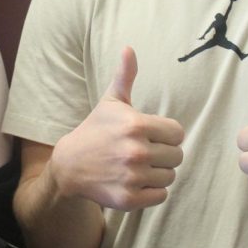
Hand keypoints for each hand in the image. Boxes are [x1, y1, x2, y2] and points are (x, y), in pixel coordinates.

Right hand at [50, 46, 184, 210]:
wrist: (69, 165)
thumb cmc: (96, 130)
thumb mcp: (110, 103)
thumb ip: (125, 76)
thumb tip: (129, 48)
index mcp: (137, 125)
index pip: (178, 133)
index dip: (166, 135)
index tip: (150, 136)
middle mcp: (136, 151)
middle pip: (177, 156)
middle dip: (163, 155)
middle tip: (143, 153)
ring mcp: (133, 177)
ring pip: (170, 177)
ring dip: (158, 173)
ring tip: (138, 167)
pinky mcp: (129, 199)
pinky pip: (161, 196)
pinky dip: (152, 192)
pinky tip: (135, 181)